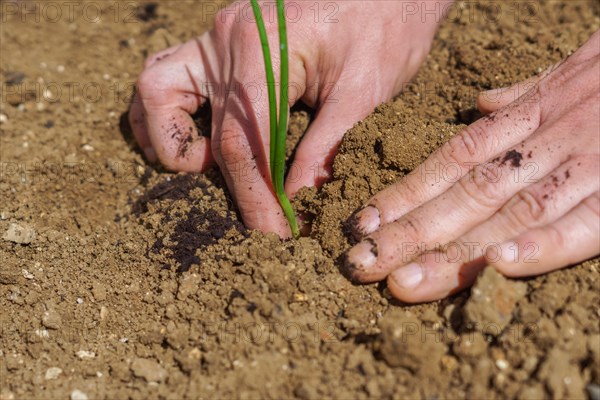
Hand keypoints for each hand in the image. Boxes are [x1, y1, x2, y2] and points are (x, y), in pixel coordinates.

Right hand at [129, 1, 443, 236]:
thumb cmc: (386, 23)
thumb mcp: (365, 89)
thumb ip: (325, 145)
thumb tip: (296, 197)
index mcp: (262, 51)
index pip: (244, 143)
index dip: (256, 197)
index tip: (276, 232)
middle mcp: (226, 40)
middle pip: (207, 131)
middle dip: (234, 187)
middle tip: (263, 222)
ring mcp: (218, 38)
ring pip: (156, 92)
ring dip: (170, 142)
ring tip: (212, 176)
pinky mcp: (222, 43)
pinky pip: (171, 76)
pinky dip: (172, 114)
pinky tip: (200, 141)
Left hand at [344, 30, 599, 302]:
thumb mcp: (562, 75)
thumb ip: (520, 97)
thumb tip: (480, 108)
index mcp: (526, 118)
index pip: (450, 161)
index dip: (403, 194)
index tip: (360, 224)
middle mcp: (544, 143)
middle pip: (466, 195)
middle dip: (409, 234)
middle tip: (360, 265)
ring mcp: (586, 165)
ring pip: (509, 213)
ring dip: (453, 252)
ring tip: (401, 283)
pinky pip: (586, 222)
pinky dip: (545, 244)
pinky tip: (499, 267)